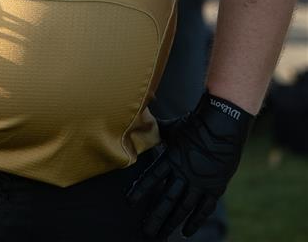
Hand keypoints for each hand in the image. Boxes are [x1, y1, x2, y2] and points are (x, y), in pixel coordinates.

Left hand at [126, 92, 253, 238]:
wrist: (223, 125)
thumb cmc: (195, 123)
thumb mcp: (173, 128)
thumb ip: (158, 132)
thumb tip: (142, 123)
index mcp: (171, 158)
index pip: (152, 177)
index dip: (140, 190)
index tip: (130, 201)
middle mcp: (184, 173)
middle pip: (166, 200)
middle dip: (155, 217)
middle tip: (146, 231)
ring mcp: (199, 183)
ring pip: (183, 208)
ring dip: (172, 223)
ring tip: (162, 235)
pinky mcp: (214, 187)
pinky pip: (204, 209)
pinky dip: (195, 221)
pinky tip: (186, 233)